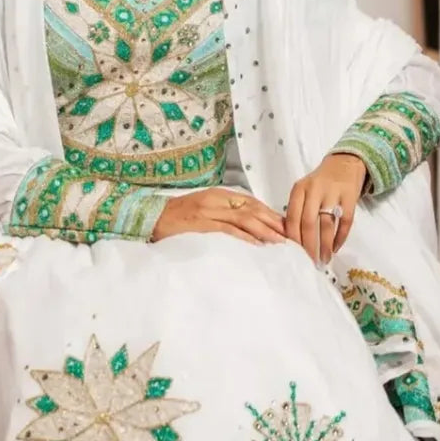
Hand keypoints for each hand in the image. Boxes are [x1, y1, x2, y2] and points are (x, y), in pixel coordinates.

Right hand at [150, 188, 286, 245]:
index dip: (271, 215)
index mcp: (219, 195)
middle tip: (290, 237)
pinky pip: (227, 230)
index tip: (286, 228)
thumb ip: (224, 217)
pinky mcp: (200, 223)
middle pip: (252, 209)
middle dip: (274, 223)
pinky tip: (257, 245)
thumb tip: (250, 229)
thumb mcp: (204, 212)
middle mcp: (216, 200)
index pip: (252, 203)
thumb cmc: (177, 219)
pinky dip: (244, 237)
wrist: (148, 217)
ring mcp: (208, 210)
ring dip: (265, 230)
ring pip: (243, 218)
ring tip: (280, 242)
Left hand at [286, 152, 367, 263]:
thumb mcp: (303, 190)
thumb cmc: (319, 182)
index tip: (294, 254)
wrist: (344, 163)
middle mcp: (315, 190)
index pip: (292, 218)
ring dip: (325, 245)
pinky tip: (336, 247)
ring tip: (324, 259)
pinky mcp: (350, 197)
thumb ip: (296, 210)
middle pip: (308, 223)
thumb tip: (291, 239)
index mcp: (299, 189)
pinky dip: (341, 237)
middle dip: (309, 246)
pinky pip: (345, 222)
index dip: (293, 239)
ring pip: (327, 225)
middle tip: (310, 261)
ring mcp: (333, 193)